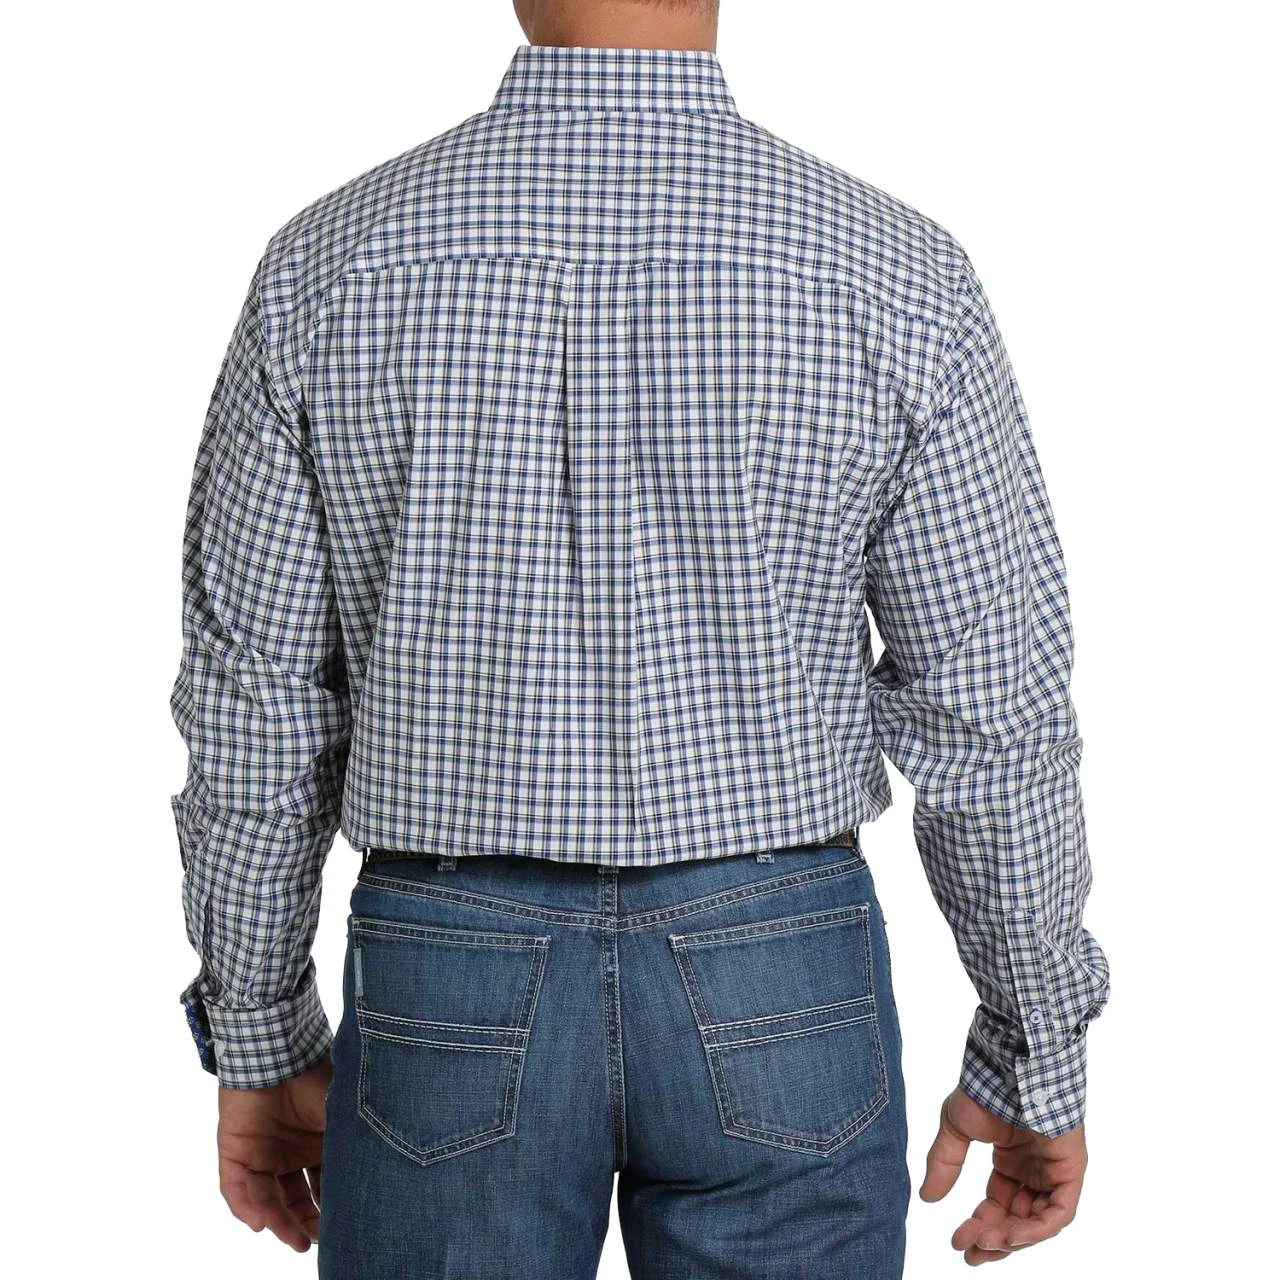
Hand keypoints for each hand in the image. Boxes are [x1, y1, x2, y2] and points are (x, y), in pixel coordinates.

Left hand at [216, 1052, 332, 1251]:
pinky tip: (262, 1222)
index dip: (331, 1207)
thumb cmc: (318, 1076)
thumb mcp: (343, 1116)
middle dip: (305, 1223)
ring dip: (280, 1222)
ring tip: (296, 1240)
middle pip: (294, 1199)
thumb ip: (352, 1145)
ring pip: (267, 1199)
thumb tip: (371, 1181)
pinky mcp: (235, 1150)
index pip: (323, 1185)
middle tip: (317, 1240)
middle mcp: (289, 1152)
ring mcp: (260, 1152)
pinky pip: (235, 1188)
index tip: (344, 1225)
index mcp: (316, 1143)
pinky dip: (246, 1207)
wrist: (280, 1051)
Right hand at [920, 1086, 1086, 1264]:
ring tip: (986, 1243)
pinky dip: (1036, 1229)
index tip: (958, 1241)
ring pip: (1038, 1221)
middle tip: (971, 1253)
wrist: (1010, 1066)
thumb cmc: (985, 1088)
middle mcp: (1035, 1170)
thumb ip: (944, 1163)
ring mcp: (1055, 1171)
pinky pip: (1060, 1213)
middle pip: (1018, 1219)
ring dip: (1013, 1238)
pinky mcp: (1072, 1171)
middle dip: (994, 1240)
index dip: (979, 1225)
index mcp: (1012, 1160)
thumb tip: (927, 1198)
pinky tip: (1010, 1235)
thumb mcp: (956, 1129)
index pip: (998, 1205)